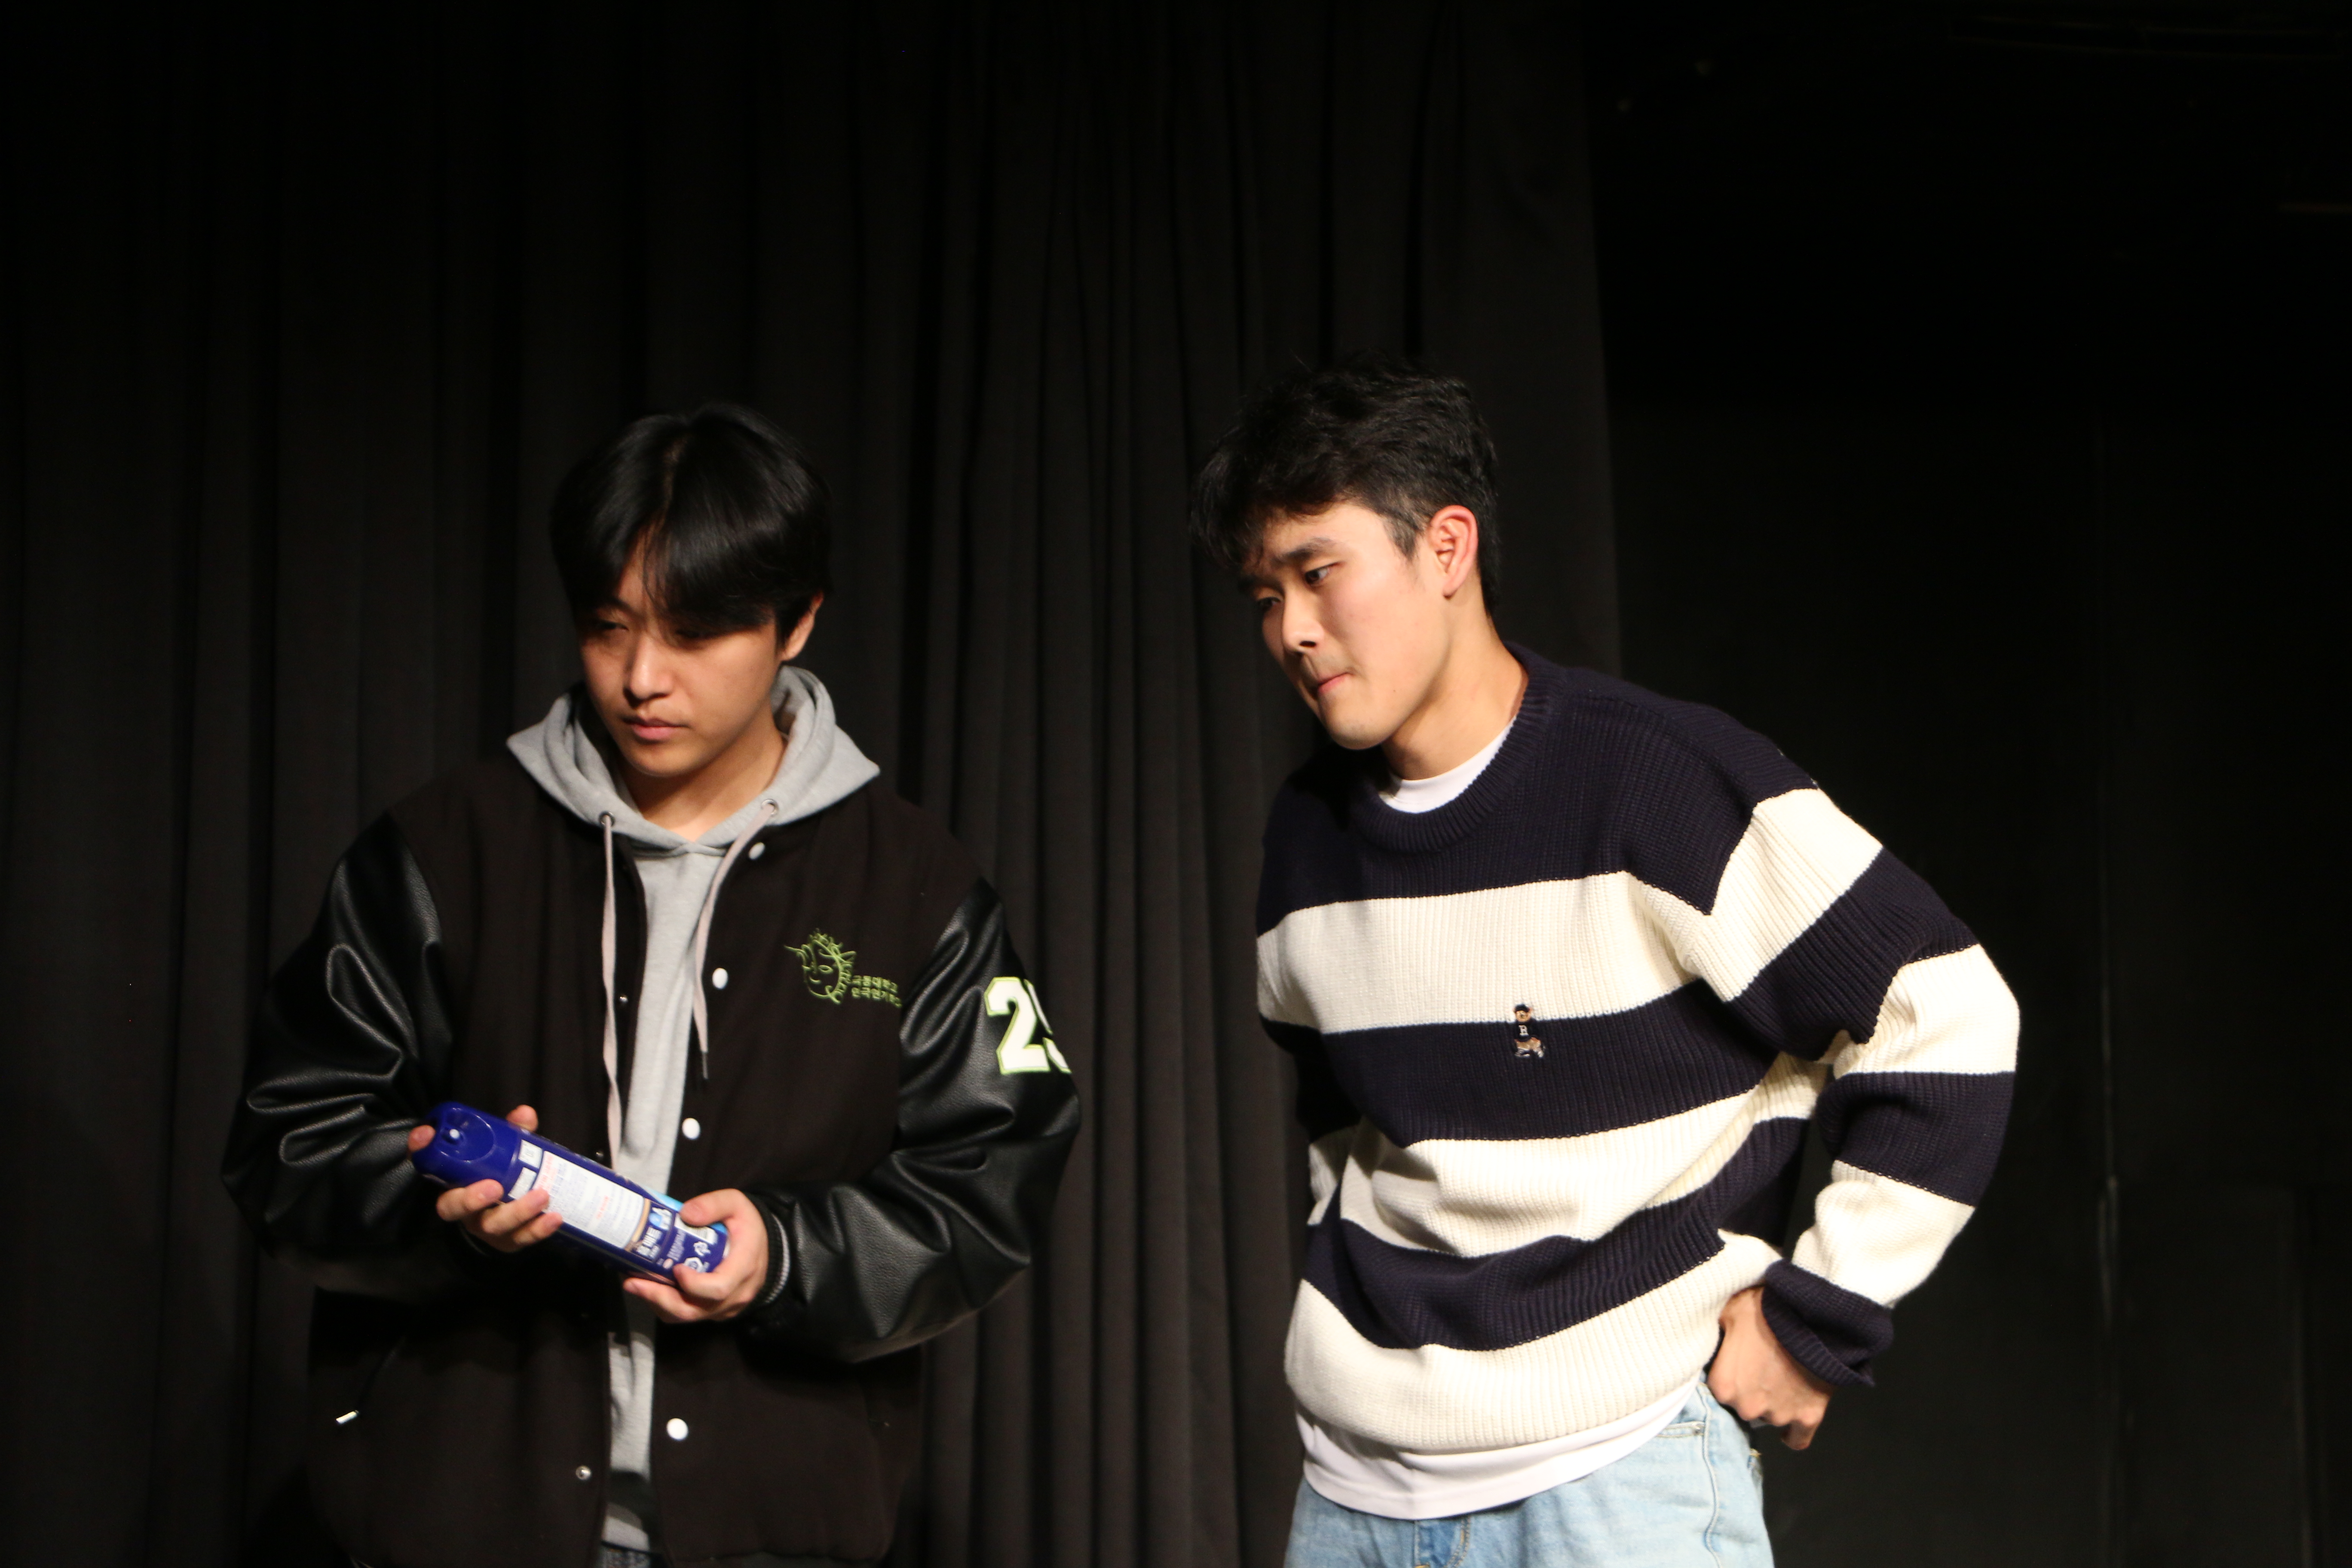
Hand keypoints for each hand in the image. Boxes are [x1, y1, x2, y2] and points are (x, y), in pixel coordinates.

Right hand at [408, 1104, 561, 1252]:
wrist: (508, 1206)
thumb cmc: (497, 1172)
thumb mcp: (499, 1151)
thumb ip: (509, 1132)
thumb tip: (524, 1113)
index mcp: (454, 1189)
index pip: (438, 1185)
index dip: (444, 1177)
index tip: (467, 1169)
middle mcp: (466, 1212)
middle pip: (461, 1212)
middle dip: (475, 1200)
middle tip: (497, 1187)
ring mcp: (487, 1229)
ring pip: (494, 1228)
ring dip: (518, 1213)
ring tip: (542, 1196)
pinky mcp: (510, 1241)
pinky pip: (521, 1239)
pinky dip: (538, 1230)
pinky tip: (554, 1218)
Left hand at [622, 1188, 769, 1324]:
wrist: (765, 1246)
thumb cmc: (747, 1226)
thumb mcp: (736, 1204)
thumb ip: (713, 1204)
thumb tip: (684, 1213)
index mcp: (743, 1268)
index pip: (718, 1288)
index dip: (693, 1284)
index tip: (675, 1268)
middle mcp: (735, 1295)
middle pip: (694, 1309)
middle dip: (659, 1298)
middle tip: (633, 1282)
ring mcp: (725, 1307)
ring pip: (686, 1316)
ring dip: (657, 1303)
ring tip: (633, 1284)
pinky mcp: (715, 1311)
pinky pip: (688, 1315)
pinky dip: (665, 1305)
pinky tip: (650, 1289)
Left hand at [1709, 1286, 1834, 1448]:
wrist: (1814, 1316)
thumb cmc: (1768, 1311)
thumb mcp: (1728, 1312)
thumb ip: (1714, 1334)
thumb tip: (1703, 1334)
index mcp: (1723, 1385)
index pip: (1719, 1390)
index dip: (1730, 1376)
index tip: (1738, 1366)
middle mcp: (1748, 1407)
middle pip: (1744, 1407)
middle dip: (1751, 1391)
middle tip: (1761, 1369)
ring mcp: (1779, 1415)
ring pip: (1769, 1418)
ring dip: (1773, 1404)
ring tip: (1782, 1378)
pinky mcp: (1808, 1417)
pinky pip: (1797, 1439)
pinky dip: (1794, 1434)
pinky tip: (1790, 1429)